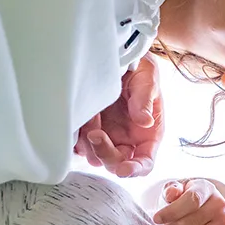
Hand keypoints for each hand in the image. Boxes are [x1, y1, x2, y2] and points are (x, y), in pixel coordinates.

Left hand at [74, 54, 163, 177]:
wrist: (117, 55)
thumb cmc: (139, 68)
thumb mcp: (148, 78)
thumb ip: (145, 100)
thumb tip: (144, 121)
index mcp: (147, 134)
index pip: (145, 162)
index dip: (136, 169)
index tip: (124, 169)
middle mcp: (127, 140)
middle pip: (117, 163)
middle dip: (106, 153)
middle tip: (95, 133)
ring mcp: (107, 136)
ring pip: (95, 156)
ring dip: (89, 144)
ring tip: (89, 117)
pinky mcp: (89, 130)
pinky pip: (79, 145)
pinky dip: (77, 139)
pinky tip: (79, 122)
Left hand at [153, 179, 224, 224]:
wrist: (206, 208)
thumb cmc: (186, 200)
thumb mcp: (177, 190)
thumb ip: (171, 189)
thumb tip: (171, 194)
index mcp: (206, 189)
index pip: (191, 201)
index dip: (171, 212)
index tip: (157, 218)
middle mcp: (220, 204)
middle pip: (188, 224)